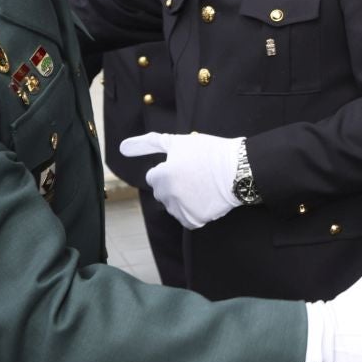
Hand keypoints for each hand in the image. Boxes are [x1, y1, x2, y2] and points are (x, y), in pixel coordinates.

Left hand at [117, 131, 244, 228]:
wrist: (240, 170)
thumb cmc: (209, 152)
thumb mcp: (177, 141)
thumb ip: (148, 144)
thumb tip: (122, 147)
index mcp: (162, 176)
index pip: (154, 177)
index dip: (169, 168)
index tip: (186, 164)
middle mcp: (169, 196)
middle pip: (162, 192)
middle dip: (174, 185)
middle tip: (195, 174)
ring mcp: (182, 210)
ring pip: (172, 206)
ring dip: (182, 198)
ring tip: (202, 185)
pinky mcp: (195, 220)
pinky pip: (185, 218)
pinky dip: (193, 210)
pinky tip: (205, 198)